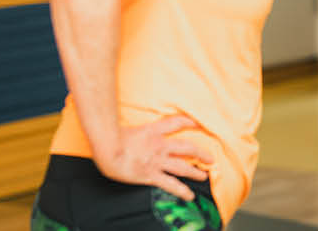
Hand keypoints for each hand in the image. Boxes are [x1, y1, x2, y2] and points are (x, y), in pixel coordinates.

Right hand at [94, 115, 213, 199]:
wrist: (107, 148)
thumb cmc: (112, 138)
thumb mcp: (128, 127)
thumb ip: (138, 131)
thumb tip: (137, 132)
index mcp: (153, 131)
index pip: (177, 122)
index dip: (190, 122)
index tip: (199, 123)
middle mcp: (160, 145)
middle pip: (188, 147)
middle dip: (201, 153)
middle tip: (210, 158)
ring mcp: (157, 161)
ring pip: (183, 167)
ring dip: (195, 172)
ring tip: (203, 176)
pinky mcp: (151, 175)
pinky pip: (170, 184)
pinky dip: (182, 190)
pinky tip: (190, 195)